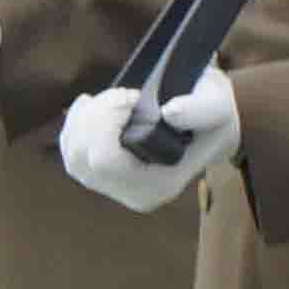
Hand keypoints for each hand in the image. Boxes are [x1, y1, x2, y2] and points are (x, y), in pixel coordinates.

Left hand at [56, 73, 236, 211]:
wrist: (211, 126)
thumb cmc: (213, 114)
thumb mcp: (217, 105)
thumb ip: (200, 109)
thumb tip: (170, 112)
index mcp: (159, 185)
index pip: (106, 160)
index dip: (108, 121)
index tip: (133, 97)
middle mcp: (134, 194)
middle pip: (83, 157)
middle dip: (94, 117)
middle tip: (125, 95)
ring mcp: (114, 188)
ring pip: (73, 155)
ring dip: (83, 120)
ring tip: (109, 99)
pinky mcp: (101, 176)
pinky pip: (72, 153)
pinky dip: (74, 125)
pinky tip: (88, 105)